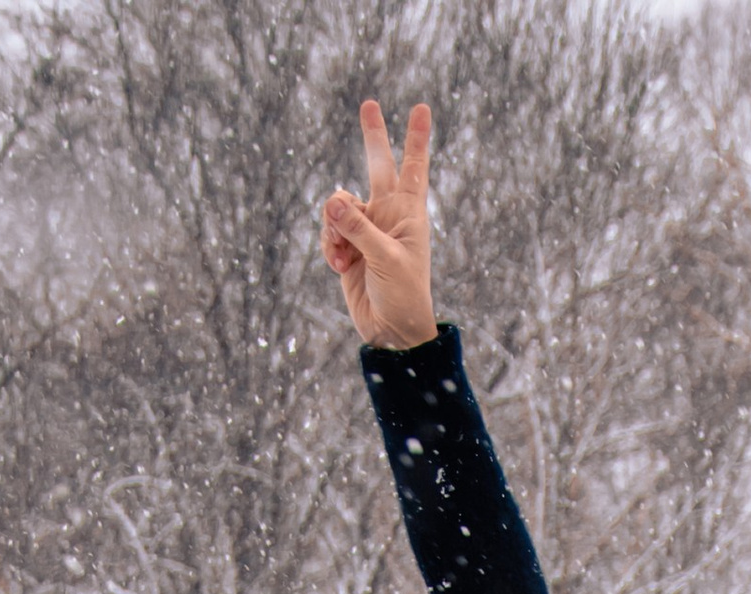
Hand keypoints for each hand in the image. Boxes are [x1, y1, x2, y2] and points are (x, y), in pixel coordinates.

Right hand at [322, 98, 437, 349]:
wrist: (391, 332)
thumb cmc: (403, 295)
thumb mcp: (385, 259)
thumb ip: (358, 228)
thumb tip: (332, 199)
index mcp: (409, 213)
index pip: (414, 167)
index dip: (416, 138)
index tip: (420, 108)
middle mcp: (388, 214)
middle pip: (378, 165)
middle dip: (373, 136)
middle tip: (369, 103)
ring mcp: (366, 229)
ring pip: (339, 204)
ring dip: (334, 226)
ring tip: (344, 256)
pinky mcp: (348, 247)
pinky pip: (329, 230)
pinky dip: (330, 246)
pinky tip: (340, 266)